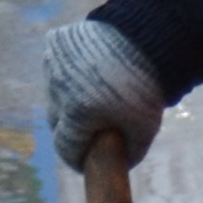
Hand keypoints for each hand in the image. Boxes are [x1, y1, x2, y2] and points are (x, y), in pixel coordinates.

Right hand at [43, 16, 165, 174]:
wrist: (149, 36)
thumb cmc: (148, 86)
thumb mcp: (145, 127)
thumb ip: (129, 153)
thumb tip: (118, 166)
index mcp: (78, 112)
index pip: (65, 147)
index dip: (76, 157)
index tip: (84, 161)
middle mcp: (59, 88)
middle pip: (56, 120)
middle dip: (71, 128)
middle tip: (92, 127)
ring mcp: (54, 63)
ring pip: (55, 92)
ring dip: (69, 97)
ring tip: (95, 93)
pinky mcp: (55, 43)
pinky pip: (56, 66)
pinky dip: (69, 71)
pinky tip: (90, 69)